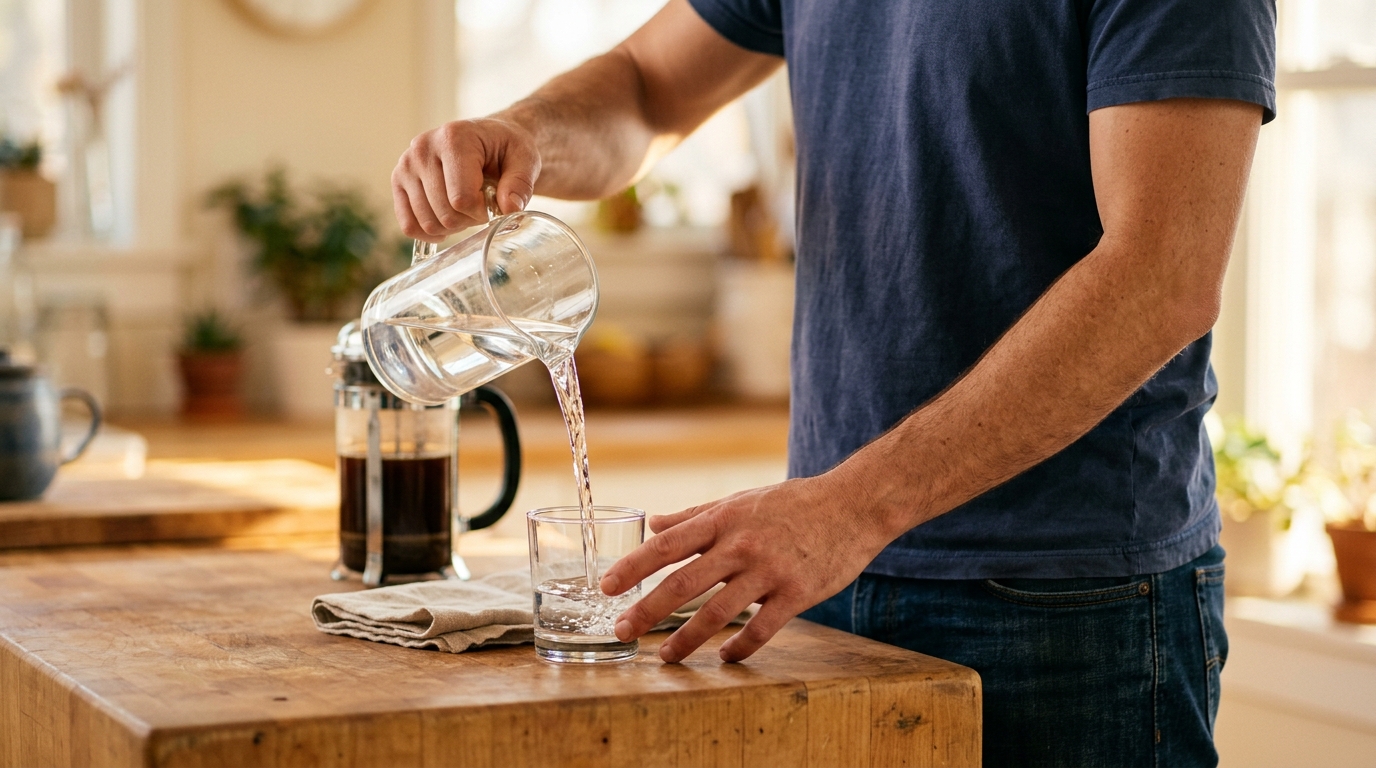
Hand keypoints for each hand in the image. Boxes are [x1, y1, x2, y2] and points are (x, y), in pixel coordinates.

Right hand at [391, 117, 540, 241]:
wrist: (488, 139)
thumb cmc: (506, 149)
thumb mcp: (526, 159)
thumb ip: (520, 184)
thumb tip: (509, 209)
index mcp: (453, 138)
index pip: (461, 198)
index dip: (483, 212)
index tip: (494, 202)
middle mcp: (422, 148)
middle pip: (444, 213)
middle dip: (469, 219)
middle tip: (481, 205)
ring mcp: (406, 165)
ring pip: (427, 223)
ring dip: (452, 225)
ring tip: (465, 206)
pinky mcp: (398, 180)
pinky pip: (408, 225)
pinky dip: (429, 233)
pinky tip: (446, 224)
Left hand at [598, 470, 895, 662]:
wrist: (853, 505)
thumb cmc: (792, 503)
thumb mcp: (739, 501)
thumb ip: (695, 515)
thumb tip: (652, 522)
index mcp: (723, 520)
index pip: (667, 545)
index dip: (634, 567)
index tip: (606, 586)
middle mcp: (740, 545)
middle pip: (683, 584)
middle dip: (646, 611)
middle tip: (620, 630)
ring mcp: (769, 571)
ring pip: (717, 613)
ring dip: (686, 639)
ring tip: (666, 656)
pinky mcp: (797, 593)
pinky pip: (762, 629)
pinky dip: (740, 647)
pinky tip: (724, 657)